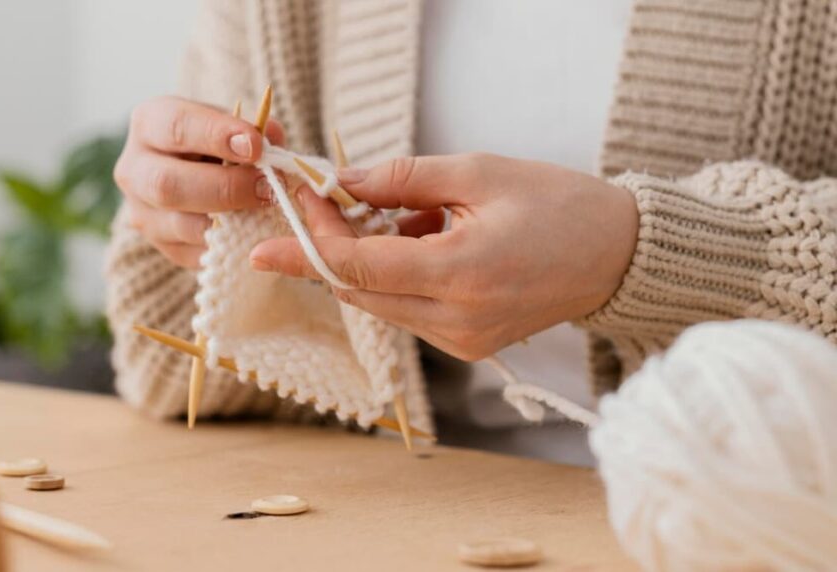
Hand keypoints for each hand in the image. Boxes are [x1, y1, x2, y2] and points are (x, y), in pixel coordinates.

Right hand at [114, 96, 285, 267]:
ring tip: (264, 211)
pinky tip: (252, 232)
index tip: (255, 146)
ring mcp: (142, 212)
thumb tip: (270, 144)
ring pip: (180, 225)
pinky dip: (228, 245)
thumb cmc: (221, 141)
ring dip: (230, 221)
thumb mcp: (233, 123)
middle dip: (224, 187)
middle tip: (266, 187)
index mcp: (149, 123)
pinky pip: (195, 253)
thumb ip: (253, 130)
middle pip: (168, 184)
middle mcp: (134, 169)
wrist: (203, 172)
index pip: (176, 127)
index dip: (217, 136)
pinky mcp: (161, 245)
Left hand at [249, 153, 638, 360]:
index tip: (290, 206)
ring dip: (365, 260)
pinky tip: (423, 238)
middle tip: (320, 202)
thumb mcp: (479, 173)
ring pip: (378, 303)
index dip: (312, 238)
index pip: (357, 267)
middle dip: (328, 247)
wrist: (617, 256)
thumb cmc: (558, 205)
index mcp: (460, 274)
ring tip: (401, 212)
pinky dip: (395, 276)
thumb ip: (403, 179)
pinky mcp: (466, 345)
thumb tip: (343, 182)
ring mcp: (461, 341)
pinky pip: (406, 311)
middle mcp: (456, 321)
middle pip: (357, 292)